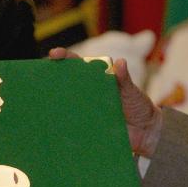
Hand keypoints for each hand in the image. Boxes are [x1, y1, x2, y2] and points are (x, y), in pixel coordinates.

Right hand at [48, 49, 162, 156]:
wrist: (146, 132)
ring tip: (42, 100)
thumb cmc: (140, 106)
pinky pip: (74, 123)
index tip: (55, 54)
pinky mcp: (88, 125)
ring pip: (67, 103)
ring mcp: (87, 109)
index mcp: (98, 79)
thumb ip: (125, 79)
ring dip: (55, 101)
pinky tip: (53, 124)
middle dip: (52, 77)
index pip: (78, 65)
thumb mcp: (132, 92)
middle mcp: (90, 93)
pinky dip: (65, 124)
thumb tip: (120, 62)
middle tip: (40, 75)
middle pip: (67, 83)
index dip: (65, 58)